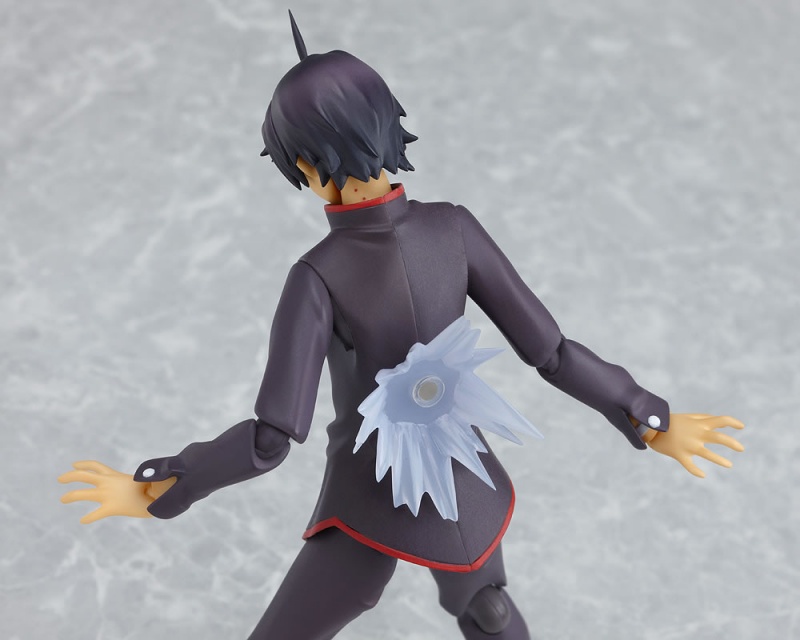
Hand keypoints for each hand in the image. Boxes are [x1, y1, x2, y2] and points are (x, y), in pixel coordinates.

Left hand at [58, 460, 176, 523]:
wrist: (158, 496)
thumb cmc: (153, 488)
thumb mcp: (141, 480)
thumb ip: (136, 479)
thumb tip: (145, 480)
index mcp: (114, 475)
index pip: (96, 466)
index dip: (84, 464)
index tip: (74, 464)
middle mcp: (108, 483)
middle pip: (83, 476)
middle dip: (69, 476)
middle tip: (60, 479)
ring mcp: (107, 495)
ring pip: (82, 493)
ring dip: (70, 496)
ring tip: (63, 499)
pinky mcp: (110, 508)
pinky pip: (95, 514)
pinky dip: (88, 518)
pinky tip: (83, 520)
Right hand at [645, 414, 744, 477]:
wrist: (650, 427)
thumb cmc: (671, 422)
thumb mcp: (688, 417)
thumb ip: (704, 418)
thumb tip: (721, 423)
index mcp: (699, 424)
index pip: (721, 420)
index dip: (733, 422)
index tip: (741, 427)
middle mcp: (696, 434)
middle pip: (719, 438)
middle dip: (732, 443)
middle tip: (741, 449)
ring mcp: (688, 445)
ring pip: (707, 454)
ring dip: (720, 460)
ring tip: (730, 465)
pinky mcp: (679, 455)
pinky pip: (689, 465)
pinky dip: (696, 471)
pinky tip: (703, 475)